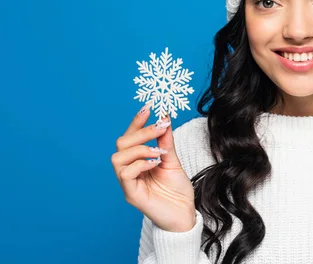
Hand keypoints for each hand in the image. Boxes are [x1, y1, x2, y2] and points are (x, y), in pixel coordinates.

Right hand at [111, 103, 195, 231]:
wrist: (185, 215)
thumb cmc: (177, 191)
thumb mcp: (173, 160)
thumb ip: (166, 141)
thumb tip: (165, 118)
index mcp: (137, 161)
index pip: (130, 137)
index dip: (136, 122)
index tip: (149, 107)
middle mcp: (129, 171)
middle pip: (120, 144)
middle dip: (140, 132)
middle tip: (160, 128)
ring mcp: (128, 183)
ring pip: (118, 158)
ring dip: (139, 148)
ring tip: (159, 152)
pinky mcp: (131, 195)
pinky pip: (125, 174)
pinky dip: (140, 164)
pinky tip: (155, 163)